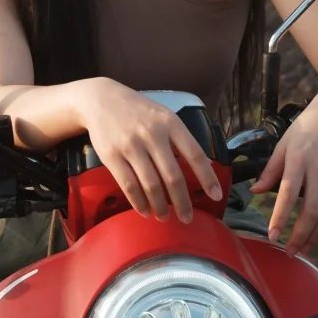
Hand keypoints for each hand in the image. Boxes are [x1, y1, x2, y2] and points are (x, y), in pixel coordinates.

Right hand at [76, 79, 222, 223]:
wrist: (101, 100)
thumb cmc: (139, 111)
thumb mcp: (164, 116)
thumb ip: (180, 138)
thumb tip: (203, 166)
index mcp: (171, 124)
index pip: (195, 154)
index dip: (207, 177)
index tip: (216, 195)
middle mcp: (153, 134)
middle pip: (173, 176)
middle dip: (182, 202)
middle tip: (187, 218)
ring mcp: (131, 145)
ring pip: (151, 185)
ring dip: (160, 207)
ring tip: (164, 217)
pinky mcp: (112, 156)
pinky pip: (129, 186)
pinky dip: (139, 203)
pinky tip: (144, 211)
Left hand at [251, 87, 317, 255]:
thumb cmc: (307, 127)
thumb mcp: (284, 142)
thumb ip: (271, 169)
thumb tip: (255, 191)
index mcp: (298, 158)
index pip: (287, 194)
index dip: (280, 218)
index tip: (273, 236)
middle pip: (311, 210)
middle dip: (299, 235)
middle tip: (290, 251)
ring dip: (316, 235)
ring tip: (304, 248)